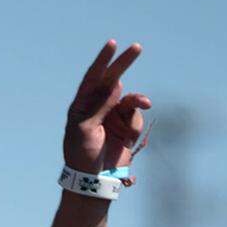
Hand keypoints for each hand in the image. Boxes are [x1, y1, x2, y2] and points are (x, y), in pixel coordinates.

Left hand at [63, 39, 149, 177]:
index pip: (92, 78)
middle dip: (124, 64)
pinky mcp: (125, 128)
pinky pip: (135, 116)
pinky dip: (135, 124)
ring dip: (137, 101)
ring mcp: (112, 117)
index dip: (102, 60)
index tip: (112, 45)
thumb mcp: (85, 130)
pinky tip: (130, 137)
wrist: (92, 182)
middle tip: (137, 48)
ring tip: (144, 103)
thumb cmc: (82, 156)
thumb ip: (99, 106)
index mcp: (82, 106)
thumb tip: (113, 84)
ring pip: (129, 99)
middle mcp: (97, 107)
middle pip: (112, 79)